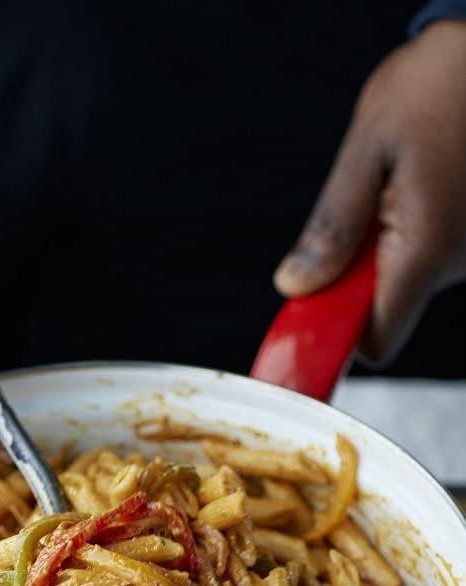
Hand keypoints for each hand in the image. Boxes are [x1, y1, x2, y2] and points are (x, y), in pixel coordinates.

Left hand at [274, 20, 465, 362]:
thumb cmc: (438, 83)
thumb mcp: (367, 149)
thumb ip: (332, 226)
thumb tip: (297, 283)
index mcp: (426, 249)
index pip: (374, 341)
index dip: (337, 334)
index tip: (311, 313)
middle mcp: (459, 262)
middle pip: (388, 310)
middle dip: (358, 278)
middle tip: (358, 214)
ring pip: (410, 282)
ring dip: (387, 249)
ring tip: (397, 184)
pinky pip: (432, 257)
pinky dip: (413, 233)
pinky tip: (420, 185)